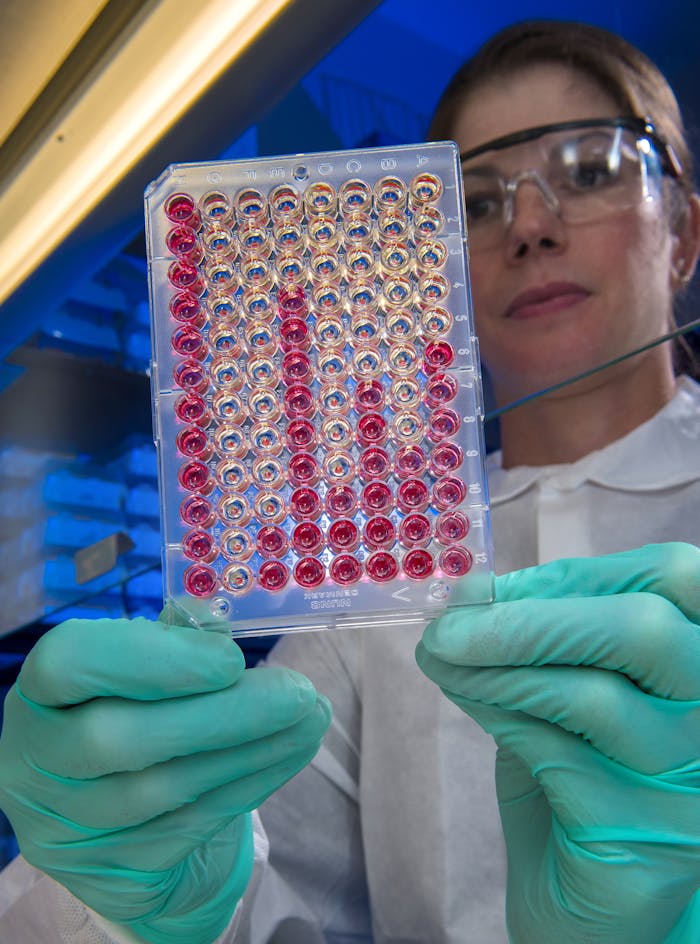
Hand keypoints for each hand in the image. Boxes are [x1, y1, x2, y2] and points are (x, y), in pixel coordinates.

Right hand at [0, 617, 330, 943]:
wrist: (109, 813)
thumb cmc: (127, 712)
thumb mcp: (133, 672)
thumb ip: (170, 643)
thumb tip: (220, 633)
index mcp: (40, 695)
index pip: (67, 664)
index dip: (151, 657)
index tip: (231, 657)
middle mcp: (37, 765)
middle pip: (119, 739)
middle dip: (223, 714)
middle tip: (298, 692)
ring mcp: (70, 828)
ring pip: (165, 790)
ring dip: (254, 749)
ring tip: (312, 715)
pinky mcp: (115, 872)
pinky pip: (192, 825)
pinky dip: (251, 783)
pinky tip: (292, 751)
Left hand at [416, 542, 699, 943]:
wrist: (588, 909)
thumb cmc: (581, 782)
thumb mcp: (567, 693)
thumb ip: (543, 641)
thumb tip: (477, 592)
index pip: (679, 580)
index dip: (582, 571)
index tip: (497, 585)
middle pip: (644, 629)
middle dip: (531, 617)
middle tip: (451, 623)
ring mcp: (695, 781)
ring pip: (593, 696)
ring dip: (495, 665)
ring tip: (439, 656)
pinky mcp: (656, 840)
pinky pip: (558, 754)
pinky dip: (496, 710)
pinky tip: (463, 693)